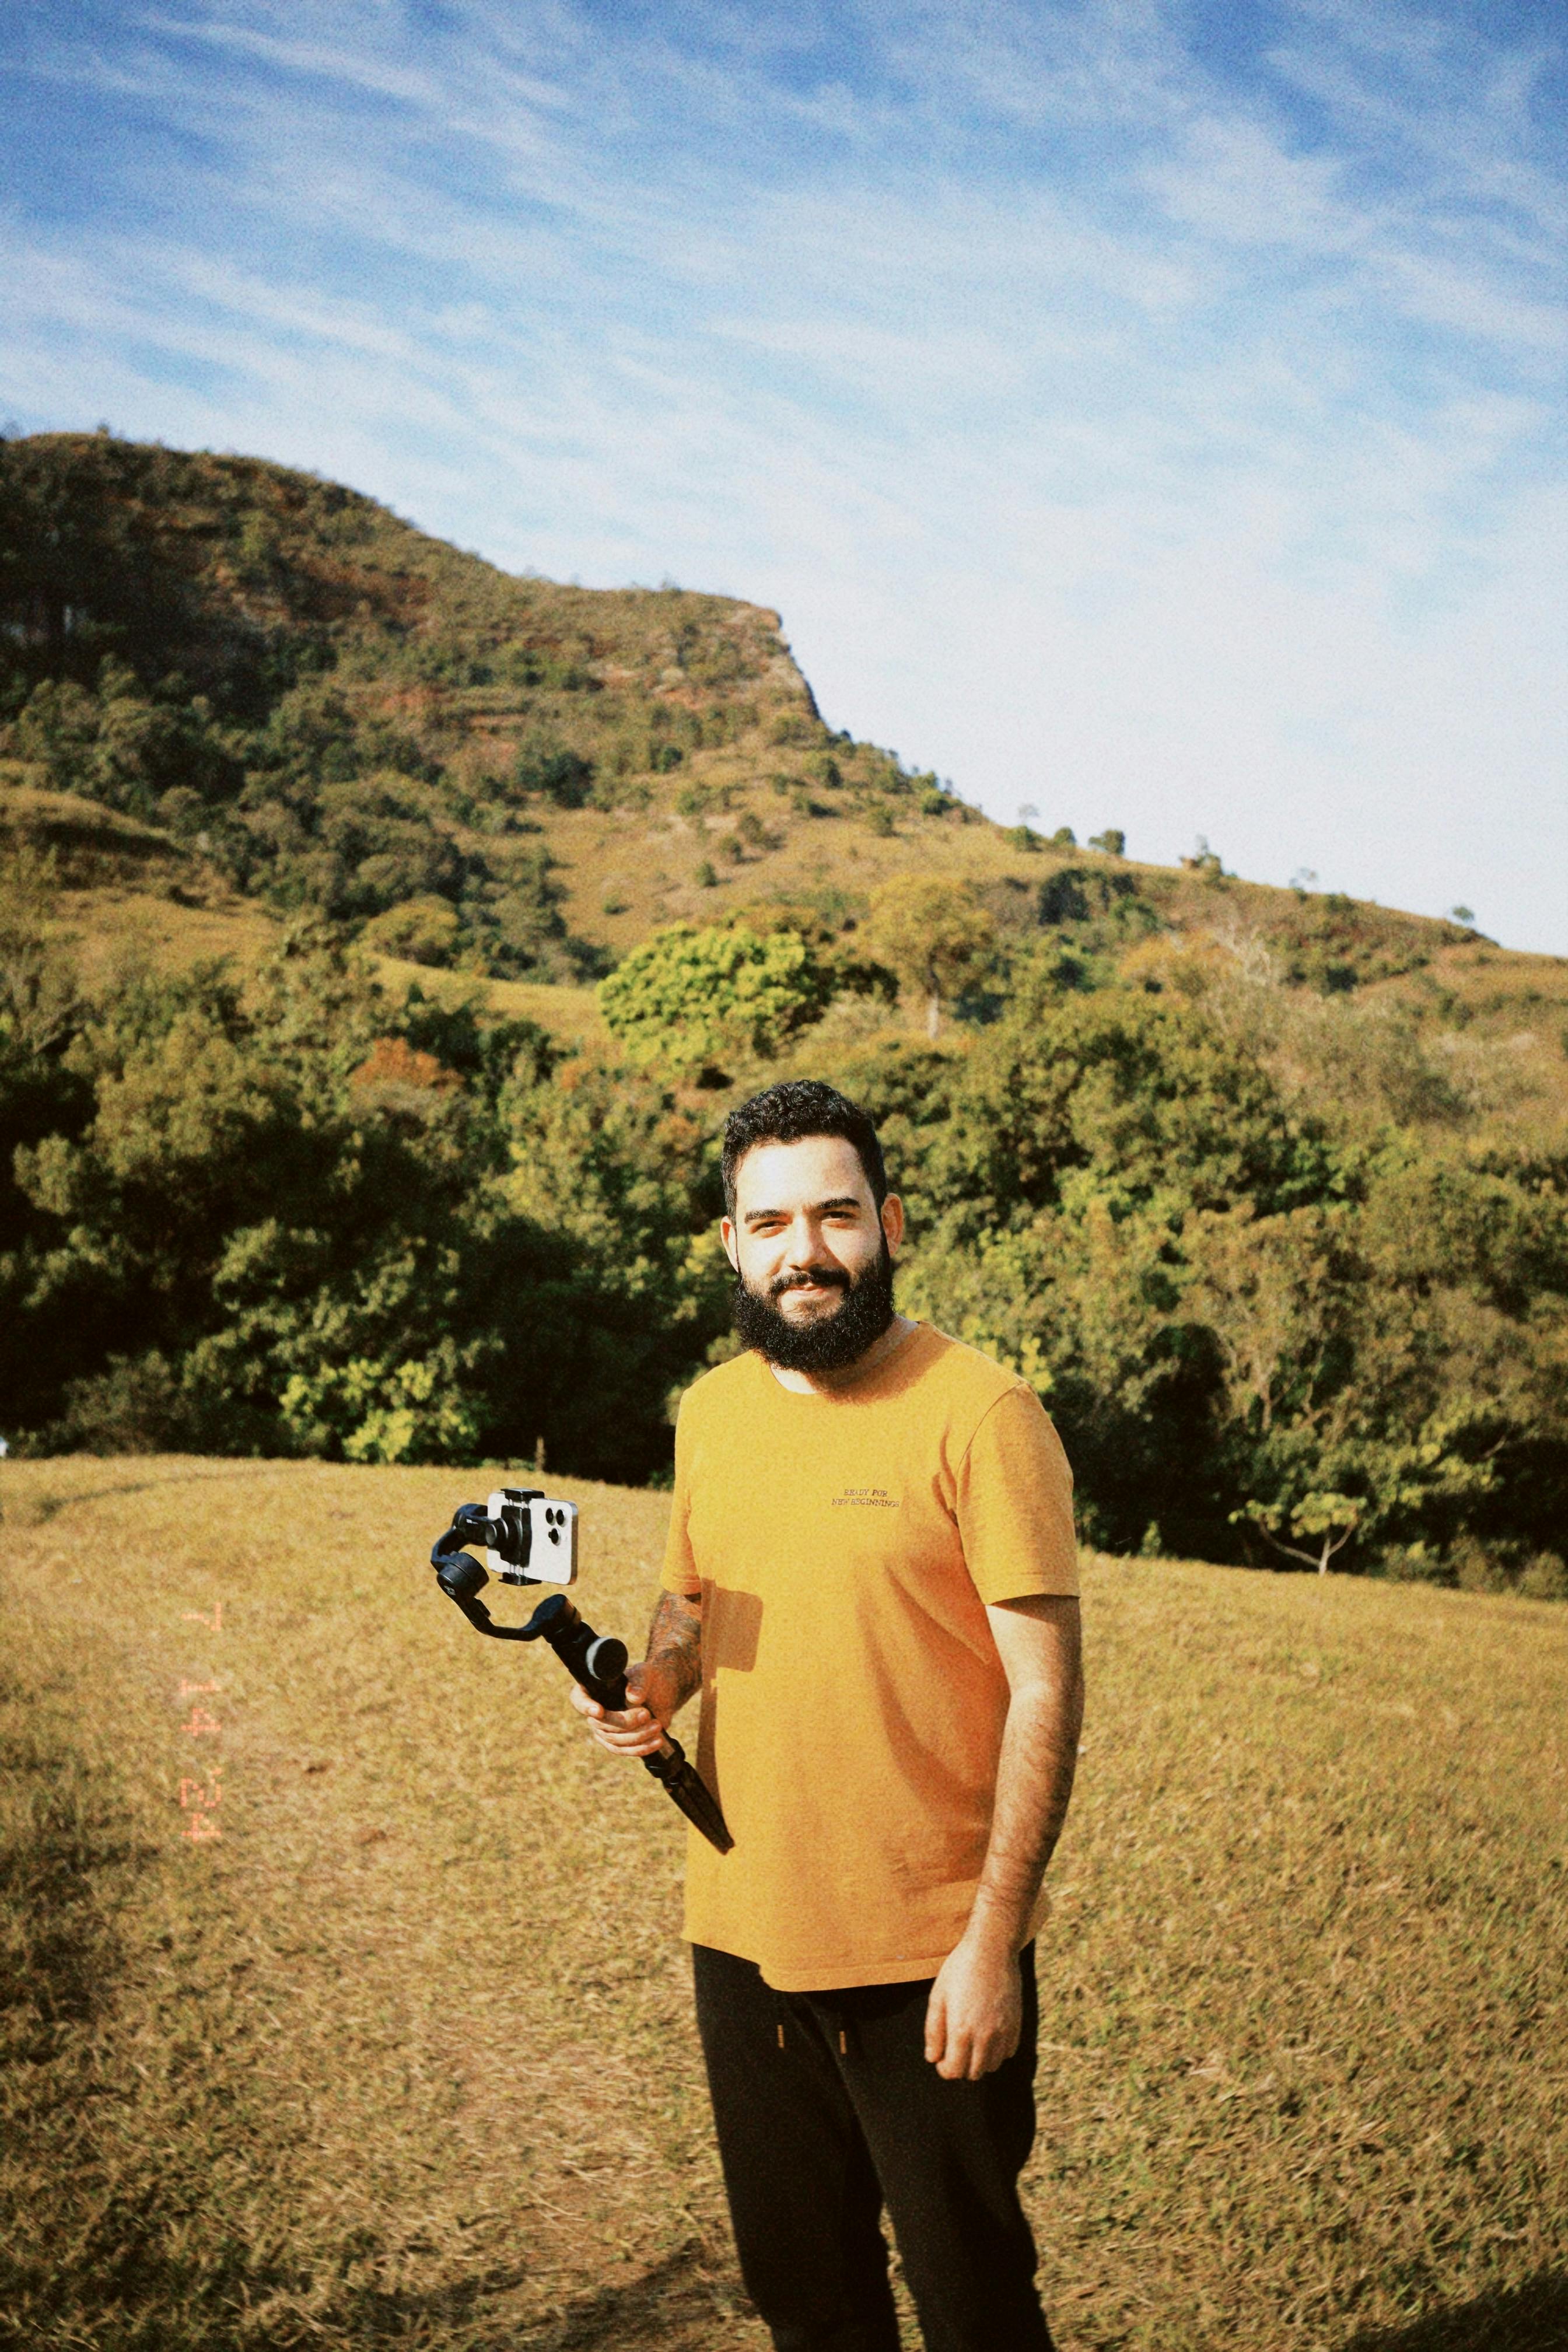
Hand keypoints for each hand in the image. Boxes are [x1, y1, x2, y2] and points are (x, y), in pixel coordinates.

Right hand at [569, 1660, 677, 1758]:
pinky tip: (657, 1740)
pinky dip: (642, 1748)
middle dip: (625, 1722)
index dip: (585, 1706)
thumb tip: (634, 1697)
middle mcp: (595, 1712)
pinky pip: (625, 1750)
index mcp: (594, 1690)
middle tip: (646, 1713)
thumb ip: (639, 1683)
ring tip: (657, 1725)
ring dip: (637, 1735)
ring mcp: (606, 1729)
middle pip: (600, 1724)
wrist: (661, 1693)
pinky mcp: (619, 1742)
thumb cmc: (647, 1680)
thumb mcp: (644, 1674)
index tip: (599, 1711)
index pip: (579, 1698)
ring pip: (614, 1740)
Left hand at [924, 1931, 1021, 2080]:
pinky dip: (997, 2051)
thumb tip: (932, 2059)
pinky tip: (987, 2034)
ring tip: (970, 2041)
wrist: (992, 1950)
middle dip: (961, 2067)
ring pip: (991, 2066)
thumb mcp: (938, 1997)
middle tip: (954, 2050)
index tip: (941, 2058)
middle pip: (973, 2074)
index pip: (954, 2071)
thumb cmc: (959, 1970)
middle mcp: (985, 2037)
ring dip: (979, 2061)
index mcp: (961, 2030)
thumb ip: (933, 2031)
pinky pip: (1007, 2053)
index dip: (944, 2069)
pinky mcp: (1016, 2025)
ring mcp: (1003, 2032)